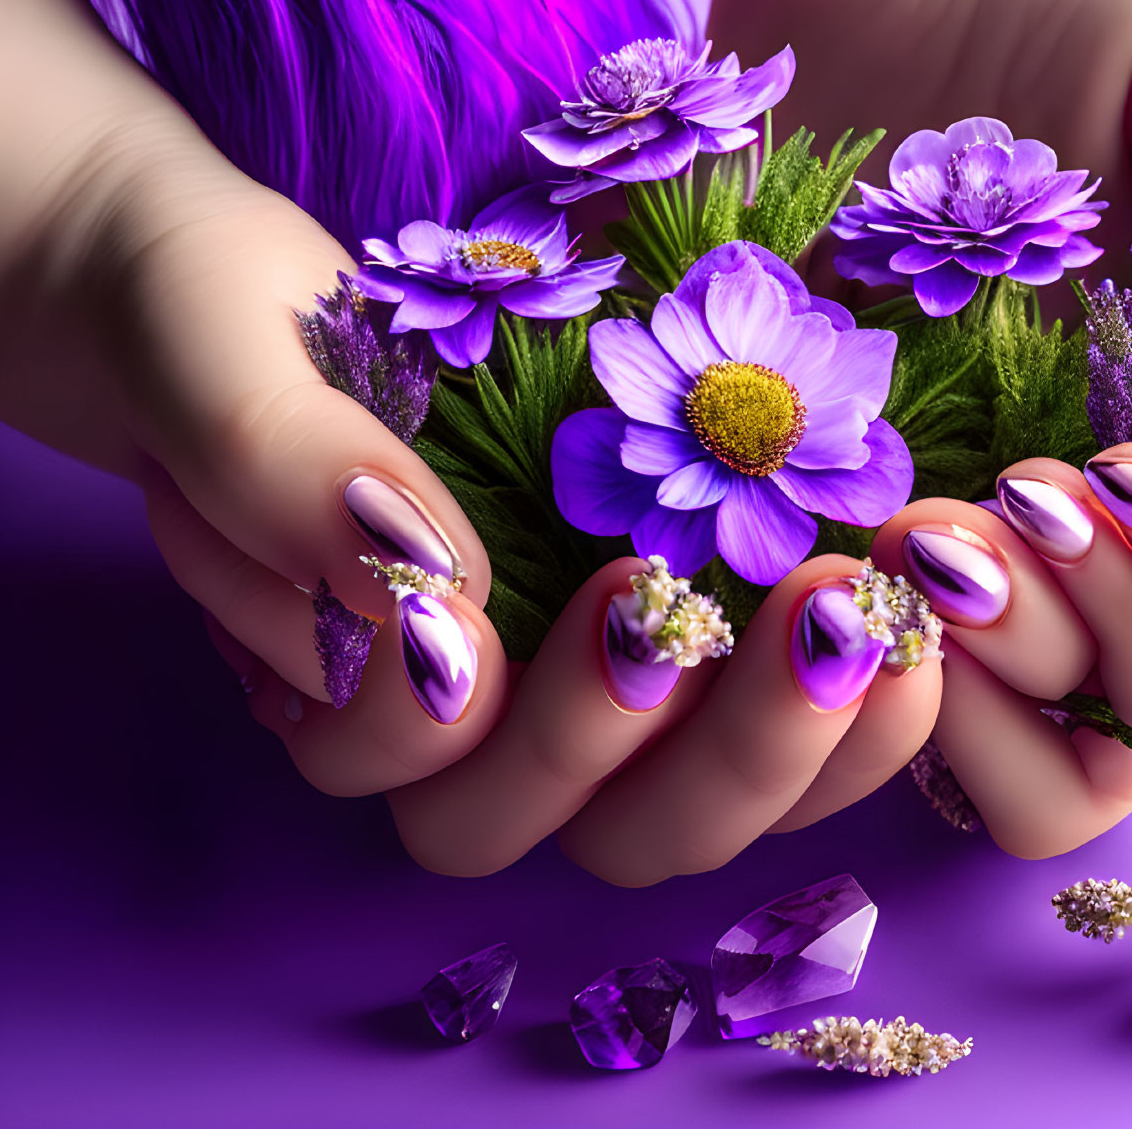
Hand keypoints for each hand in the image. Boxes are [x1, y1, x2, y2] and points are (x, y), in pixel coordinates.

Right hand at [9, 126, 939, 886]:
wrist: (269, 300)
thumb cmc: (221, 329)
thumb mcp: (223, 359)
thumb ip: (281, 470)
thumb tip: (413, 580)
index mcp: (332, 692)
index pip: (394, 773)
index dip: (450, 721)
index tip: (519, 602)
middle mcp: (465, 739)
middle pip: (572, 831)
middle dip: (680, 747)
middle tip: (793, 619)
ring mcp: (580, 712)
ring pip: (689, 812)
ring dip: (793, 741)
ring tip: (866, 612)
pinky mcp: (677, 668)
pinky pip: (771, 739)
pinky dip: (850, 708)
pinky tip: (910, 614)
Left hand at [704, 0, 1131, 849]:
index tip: (1118, 474)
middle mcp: (1110, 535)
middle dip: (1069, 642)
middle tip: (977, 514)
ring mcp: (968, 541)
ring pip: (1001, 753)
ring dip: (954, 688)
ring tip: (894, 542)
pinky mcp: (830, 526)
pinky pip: (845, 687)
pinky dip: (829, 670)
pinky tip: (795, 566)